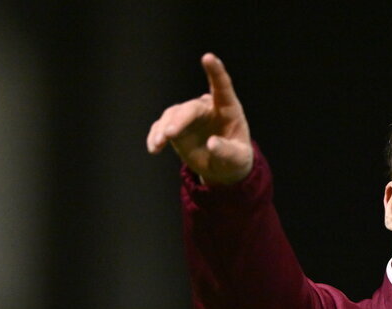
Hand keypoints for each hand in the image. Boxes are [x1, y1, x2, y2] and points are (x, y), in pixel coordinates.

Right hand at [147, 53, 252, 184]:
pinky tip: (154, 148)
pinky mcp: (175, 126)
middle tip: (170, 134)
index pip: (222, 86)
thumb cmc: (235, 159)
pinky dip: (156, 136)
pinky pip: (162, 127)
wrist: (222, 167)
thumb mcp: (237, 159)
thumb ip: (227, 151)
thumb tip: (211, 144)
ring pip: (173, 115)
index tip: (208, 57)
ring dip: (163, 129)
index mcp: (228, 109)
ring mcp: (189, 116)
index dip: (215, 71)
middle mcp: (206, 108)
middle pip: (191, 108)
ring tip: (159, 144)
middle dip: (179, 120)